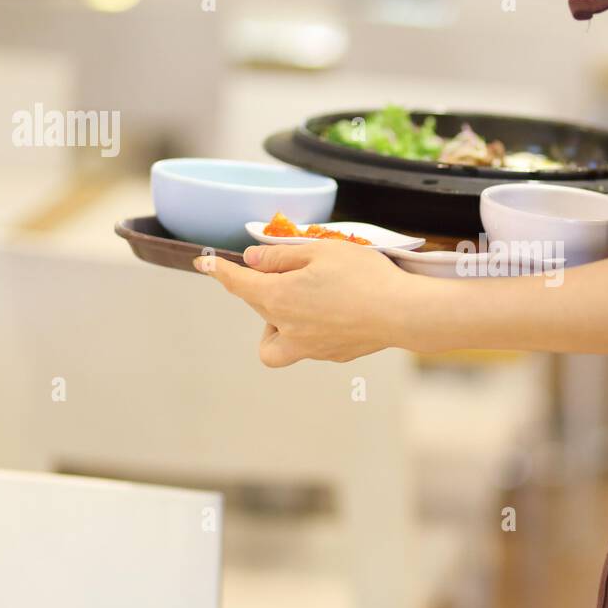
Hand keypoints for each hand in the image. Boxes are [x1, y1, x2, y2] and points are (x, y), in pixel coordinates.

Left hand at [194, 241, 412, 365]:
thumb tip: (253, 261)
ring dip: (279, 323)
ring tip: (306, 303)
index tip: (204, 263)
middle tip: (294, 270)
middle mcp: (287, 328)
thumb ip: (281, 256)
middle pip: (259, 310)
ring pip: (276, 342)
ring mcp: (309, 347)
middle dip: (265, 291)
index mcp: (278, 298)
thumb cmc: (364, 277)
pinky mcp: (332, 355)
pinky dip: (310, 330)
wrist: (403, 313)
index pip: (237, 284)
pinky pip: (307, 345)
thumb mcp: (319, 252)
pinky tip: (336, 313)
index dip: (218, 271)